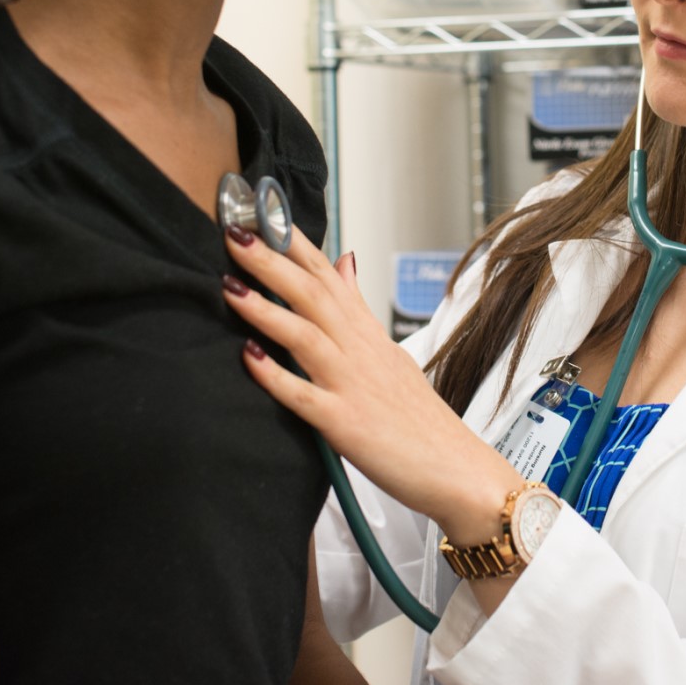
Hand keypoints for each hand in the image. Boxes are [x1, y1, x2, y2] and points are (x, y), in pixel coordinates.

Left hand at [223, 225, 520, 544]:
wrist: (455, 470)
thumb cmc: (420, 419)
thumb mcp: (389, 351)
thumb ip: (358, 308)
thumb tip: (344, 261)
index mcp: (368, 334)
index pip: (326, 275)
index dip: (293, 244)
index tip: (260, 214)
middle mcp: (360, 352)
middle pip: (312, 295)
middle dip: (272, 262)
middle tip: (235, 233)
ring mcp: (353, 386)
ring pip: (306, 336)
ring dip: (266, 310)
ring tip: (229, 286)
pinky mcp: (346, 424)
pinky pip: (305, 397)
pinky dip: (276, 376)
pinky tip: (249, 358)